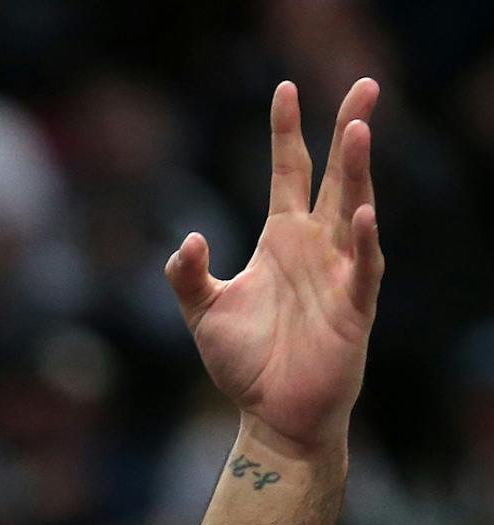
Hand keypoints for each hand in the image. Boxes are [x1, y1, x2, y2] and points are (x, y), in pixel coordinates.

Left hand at [166, 79, 383, 457]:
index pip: (287, 173)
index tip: (283, 90)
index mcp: (281, 240)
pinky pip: (362, 268)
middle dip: (347, 130)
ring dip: (358, 172)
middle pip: (334, 176)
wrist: (271, 414)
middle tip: (363, 84)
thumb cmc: (245, 362)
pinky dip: (361, 242)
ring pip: (353, 209)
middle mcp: (315, 247)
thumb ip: (186, 275)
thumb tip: (188, 240)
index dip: (285, 134)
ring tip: (360, 128)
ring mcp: (338, 273)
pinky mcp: (353, 307)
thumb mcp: (203, 312)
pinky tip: (359, 214)